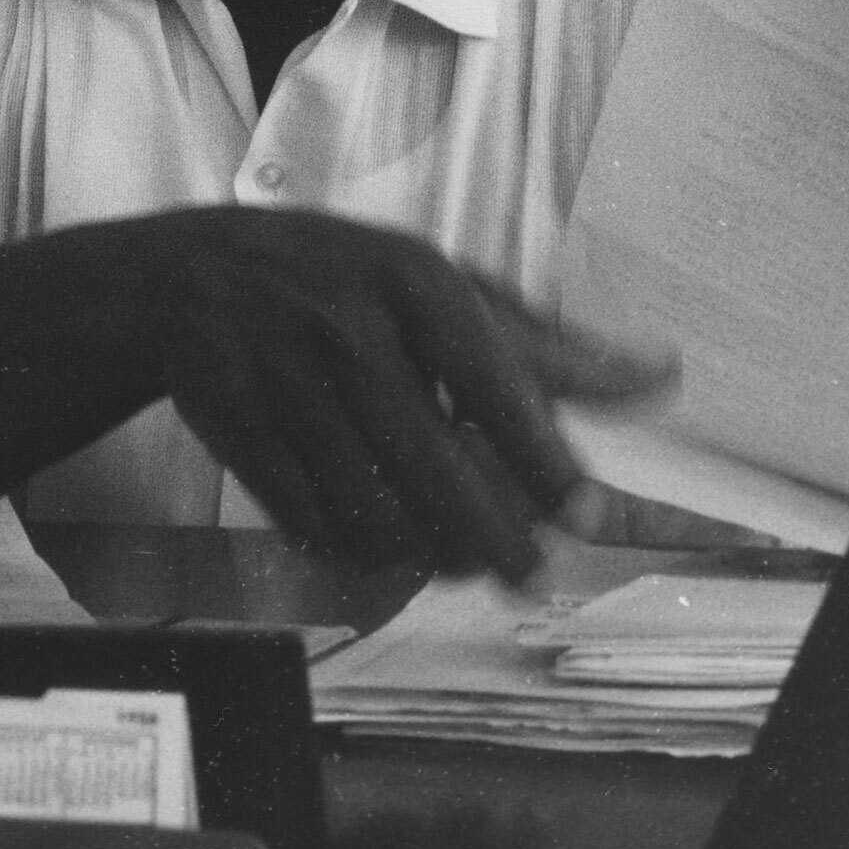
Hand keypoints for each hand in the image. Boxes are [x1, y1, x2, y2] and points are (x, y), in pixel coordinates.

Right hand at [146, 208, 677, 580]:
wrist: (190, 277)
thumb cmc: (344, 277)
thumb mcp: (438, 278)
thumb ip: (544, 338)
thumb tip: (657, 376)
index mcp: (411, 282)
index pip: (490, 377)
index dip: (543, 455)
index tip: (587, 515)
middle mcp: (348, 329)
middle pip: (434, 462)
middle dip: (493, 536)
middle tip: (529, 572)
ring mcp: (288, 386)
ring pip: (374, 506)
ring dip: (430, 552)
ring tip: (461, 559)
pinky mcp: (242, 436)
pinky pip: (314, 522)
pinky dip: (361, 550)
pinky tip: (389, 546)